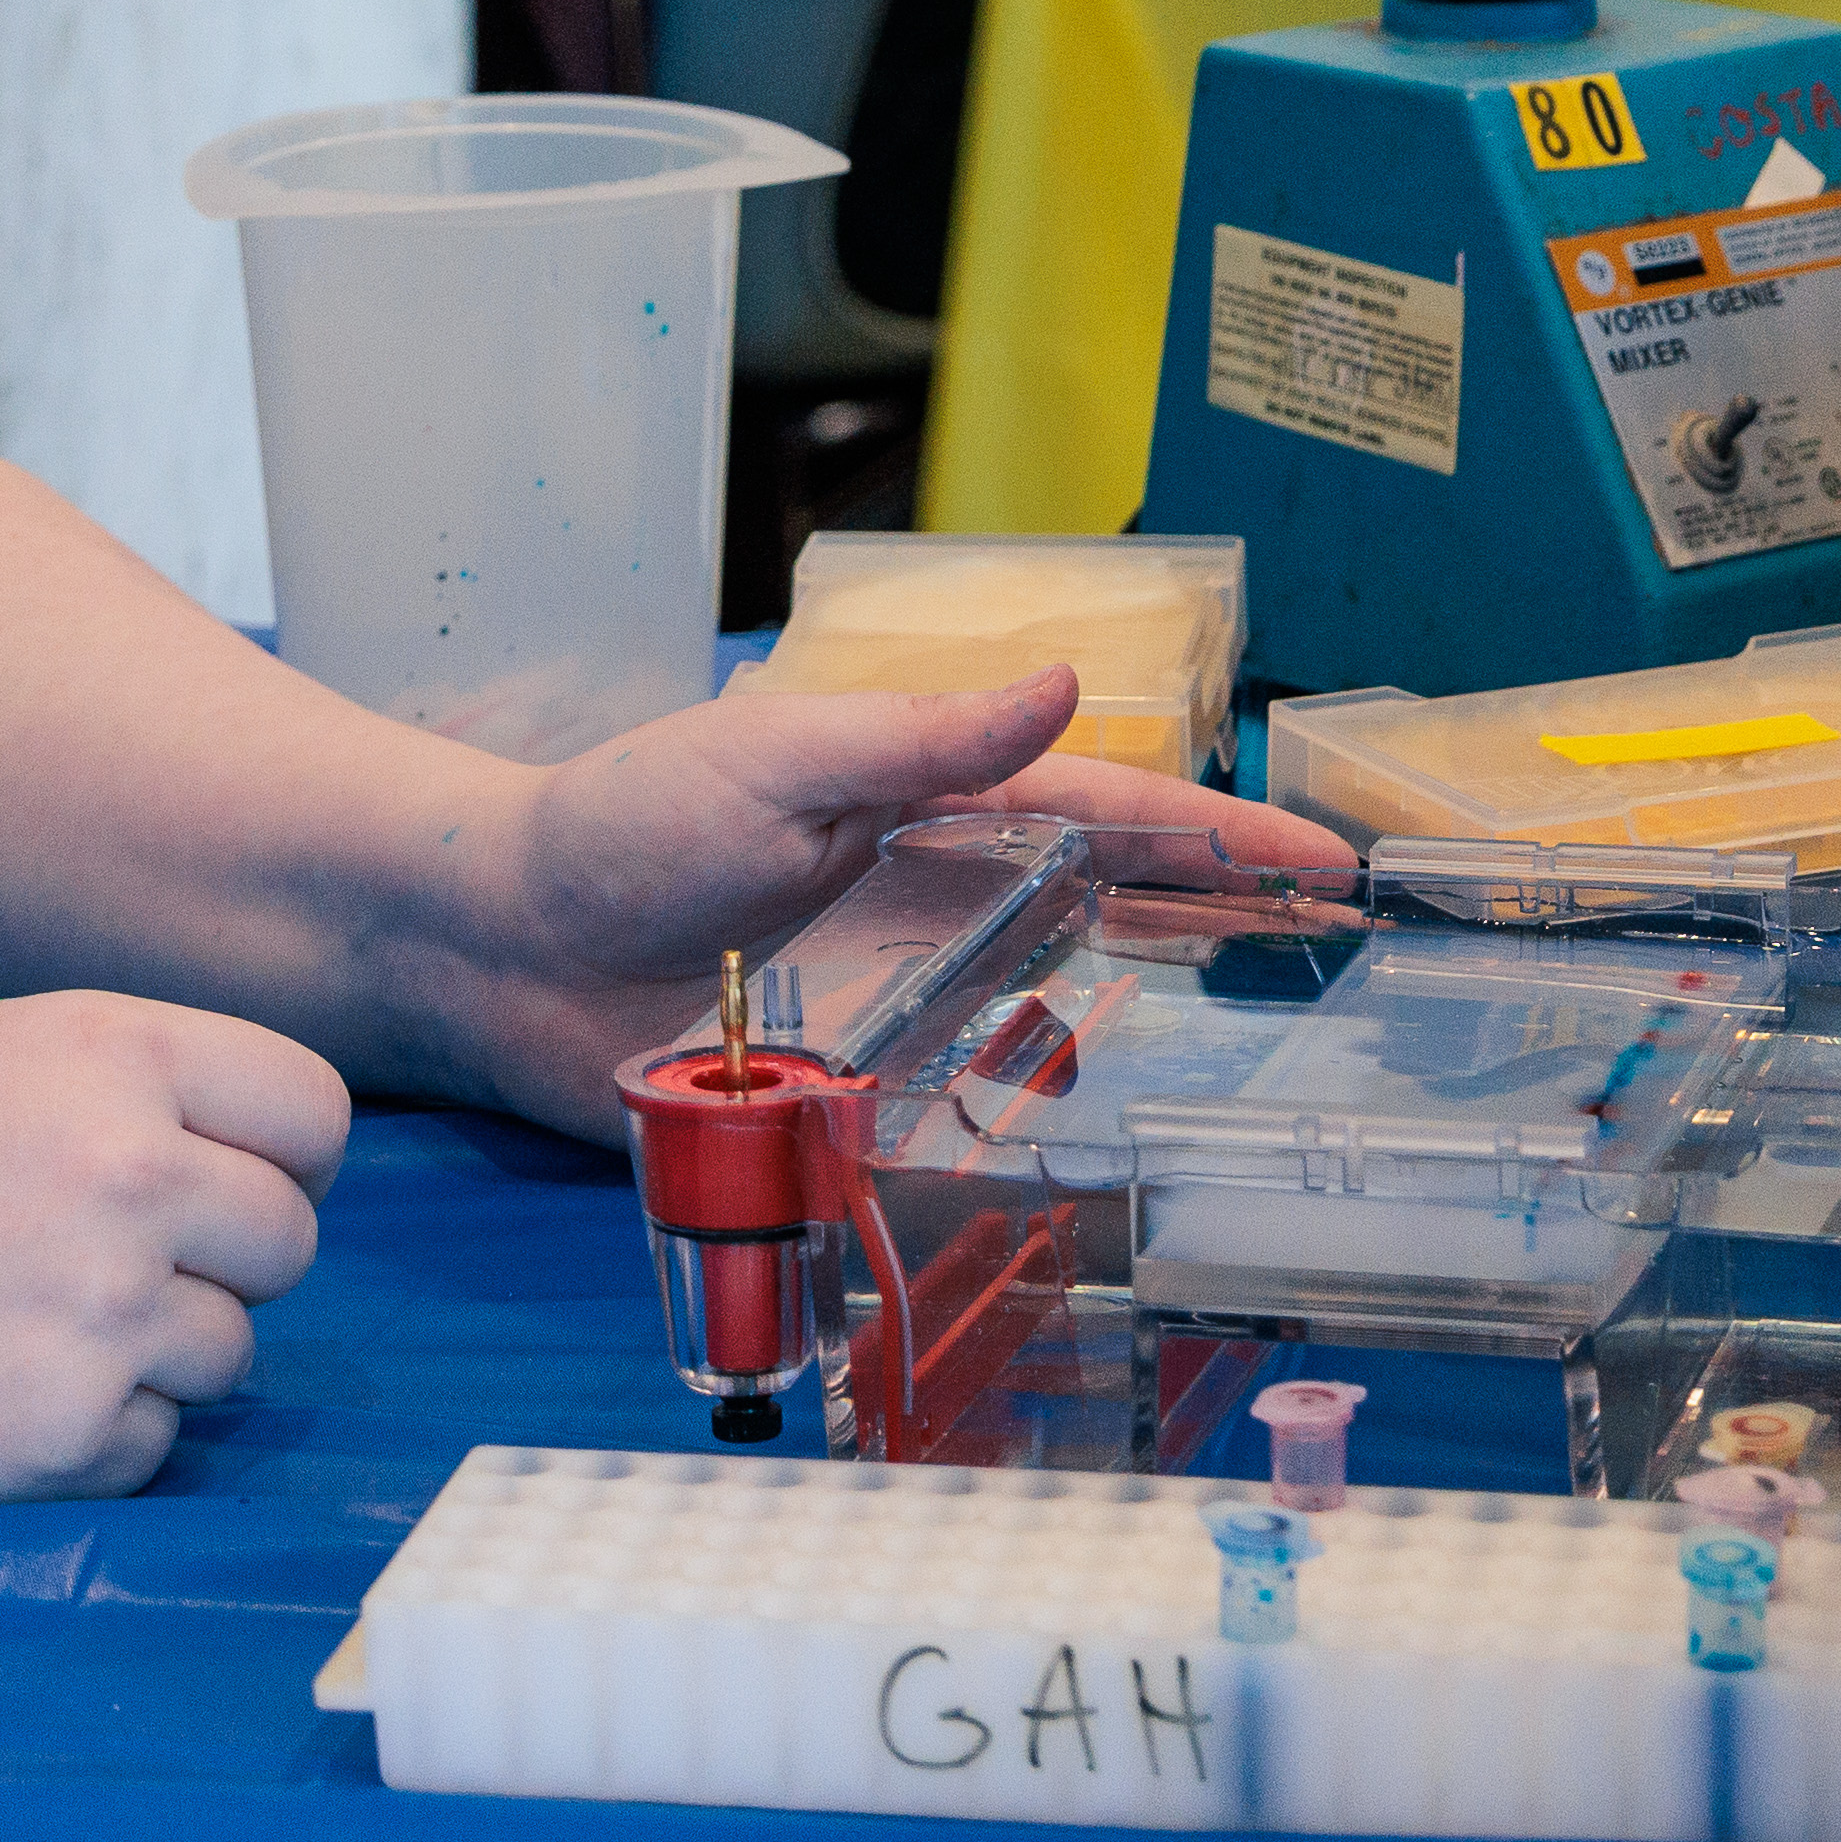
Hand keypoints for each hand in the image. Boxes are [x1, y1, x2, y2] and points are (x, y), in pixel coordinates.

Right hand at [0, 989, 344, 1518]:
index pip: (314, 1110)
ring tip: (29, 1326)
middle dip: (226, 1260)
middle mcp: (130, 1175)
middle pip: (290, 1239)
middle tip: (117, 1267)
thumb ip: (117, 1075)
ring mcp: (106, 1314)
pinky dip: (98, 1433)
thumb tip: (246, 1138)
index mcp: (110, 1054)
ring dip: (158, 1352)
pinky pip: (157, 1441)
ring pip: (232, 1350)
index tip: (240, 1182)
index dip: (286, 1155)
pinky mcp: (68, 1435)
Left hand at [406, 674, 1349, 1138]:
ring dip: (1154, 1030)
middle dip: (1226, 927)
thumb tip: (1064, 685)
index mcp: (933, 813)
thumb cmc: (627, 824)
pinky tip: (1098, 1156)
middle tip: (1341, 951)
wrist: (500, 945)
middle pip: (1113, 917)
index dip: (1222, 841)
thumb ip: (925, 742)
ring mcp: (898, 1007)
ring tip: (1261, 1057)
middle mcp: (936, 910)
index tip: (1328, 860)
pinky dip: (1034, 1131)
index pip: (1112, 821)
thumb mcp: (783, 758)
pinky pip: (964, 1119)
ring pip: (1059, 1020)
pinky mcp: (850, 1098)